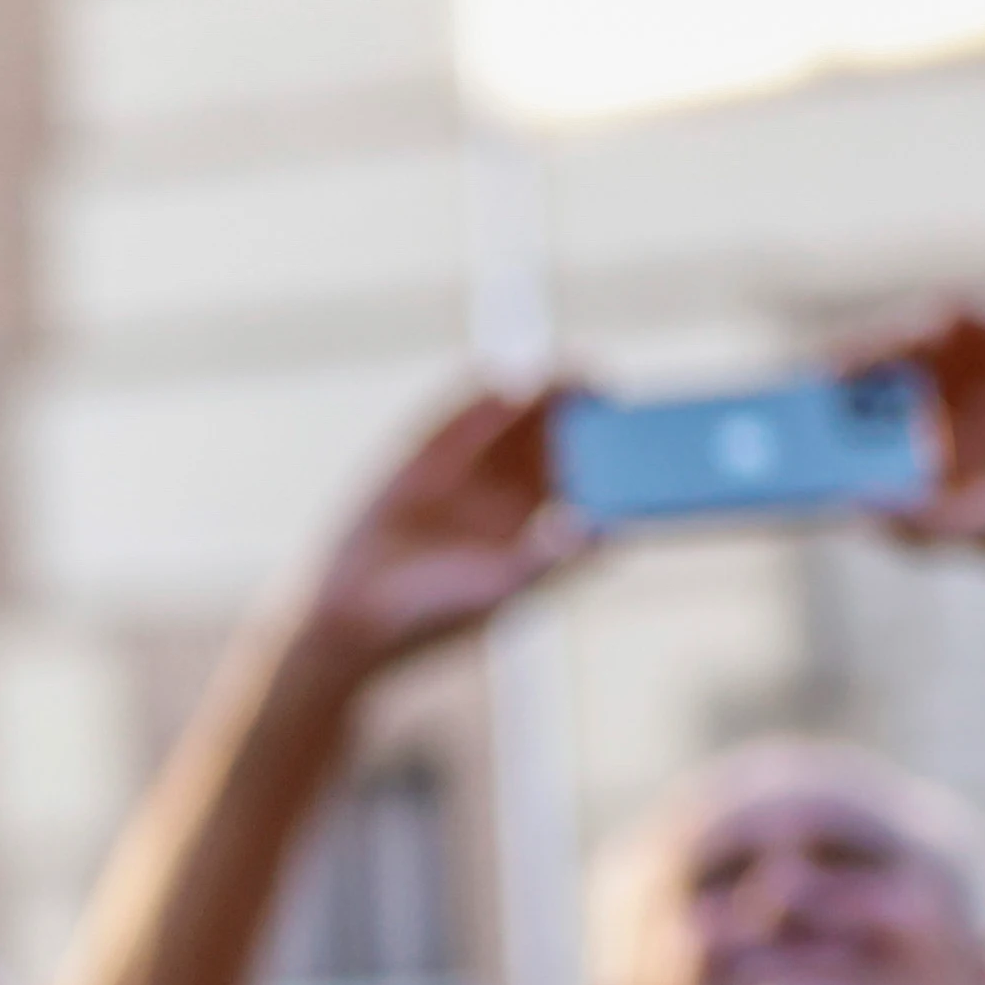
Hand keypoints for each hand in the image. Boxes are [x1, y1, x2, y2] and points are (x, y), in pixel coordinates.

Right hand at [293, 387, 589, 683]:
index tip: (630, 429)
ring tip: (561, 370)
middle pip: (559, 436)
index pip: (590, 474)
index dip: (612, 446)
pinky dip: (481, 396)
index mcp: (543, 526)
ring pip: (515, 420)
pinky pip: (459, 417)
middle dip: (580, 410)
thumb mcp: (496, 588)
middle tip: (600, 386)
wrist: (354, 615)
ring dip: (539, 392)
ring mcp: (469, 472)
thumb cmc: (435, 614)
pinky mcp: (424, 459)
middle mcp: (513, 495)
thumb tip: (597, 531)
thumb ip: (542, 559)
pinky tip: (501, 375)